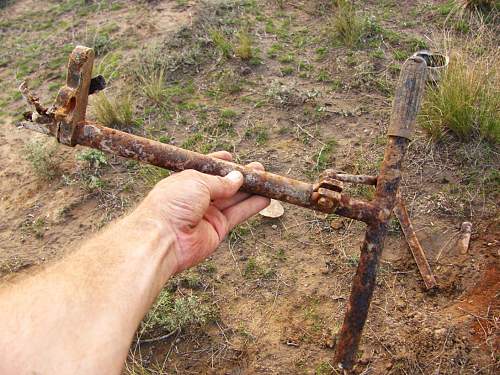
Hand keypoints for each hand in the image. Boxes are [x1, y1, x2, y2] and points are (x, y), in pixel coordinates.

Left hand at [133, 151, 269, 273]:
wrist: (163, 238)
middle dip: (241, 176)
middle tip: (259, 169)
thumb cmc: (172, 204)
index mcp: (186, 181)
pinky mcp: (218, 229)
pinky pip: (238, 214)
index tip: (231, 157)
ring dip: (251, 190)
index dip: (219, 163)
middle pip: (224, 185)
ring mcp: (208, 214)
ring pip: (234, 199)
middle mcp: (197, 197)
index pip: (205, 169)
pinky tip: (266, 199)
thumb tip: (237, 178)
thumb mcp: (197, 182)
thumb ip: (220, 181)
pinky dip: (252, 206)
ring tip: (268, 182)